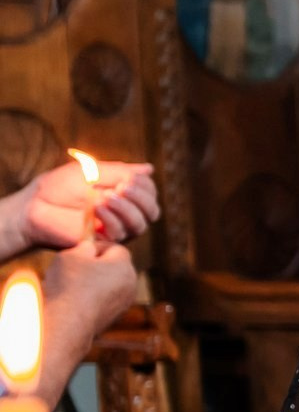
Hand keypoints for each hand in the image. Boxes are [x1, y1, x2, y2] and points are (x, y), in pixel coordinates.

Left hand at [15, 159, 155, 250]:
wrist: (35, 206)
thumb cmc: (59, 186)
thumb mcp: (92, 172)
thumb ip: (120, 171)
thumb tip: (150, 169)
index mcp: (123, 195)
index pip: (150, 193)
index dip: (145, 186)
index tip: (129, 178)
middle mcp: (123, 214)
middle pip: (151, 211)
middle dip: (142, 198)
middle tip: (123, 187)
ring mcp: (114, 229)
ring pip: (140, 224)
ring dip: (128, 208)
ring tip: (107, 197)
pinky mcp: (103, 242)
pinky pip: (121, 234)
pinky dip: (112, 218)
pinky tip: (98, 208)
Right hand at [40, 237, 134, 347]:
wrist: (67, 323)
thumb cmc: (68, 285)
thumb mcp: (72, 255)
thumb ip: (85, 246)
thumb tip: (91, 249)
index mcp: (124, 265)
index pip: (114, 248)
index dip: (95, 247)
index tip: (78, 253)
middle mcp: (131, 283)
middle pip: (114, 266)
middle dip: (97, 265)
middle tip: (75, 269)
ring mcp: (125, 302)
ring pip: (110, 284)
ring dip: (95, 282)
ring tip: (73, 286)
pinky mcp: (116, 316)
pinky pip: (106, 299)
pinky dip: (94, 298)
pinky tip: (77, 301)